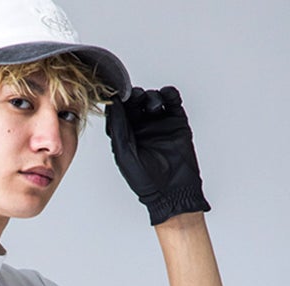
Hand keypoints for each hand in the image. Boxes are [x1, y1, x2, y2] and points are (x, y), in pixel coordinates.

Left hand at [105, 86, 209, 225]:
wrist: (172, 190)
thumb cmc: (145, 180)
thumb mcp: (124, 154)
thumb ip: (118, 128)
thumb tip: (113, 105)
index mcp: (125, 136)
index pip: (119, 112)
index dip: (118, 102)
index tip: (118, 94)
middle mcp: (141, 128)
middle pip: (134, 102)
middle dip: (134, 96)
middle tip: (135, 97)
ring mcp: (158, 123)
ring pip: (151, 98)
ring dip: (150, 96)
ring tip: (153, 107)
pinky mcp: (176, 120)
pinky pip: (171, 100)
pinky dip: (168, 93)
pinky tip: (165, 96)